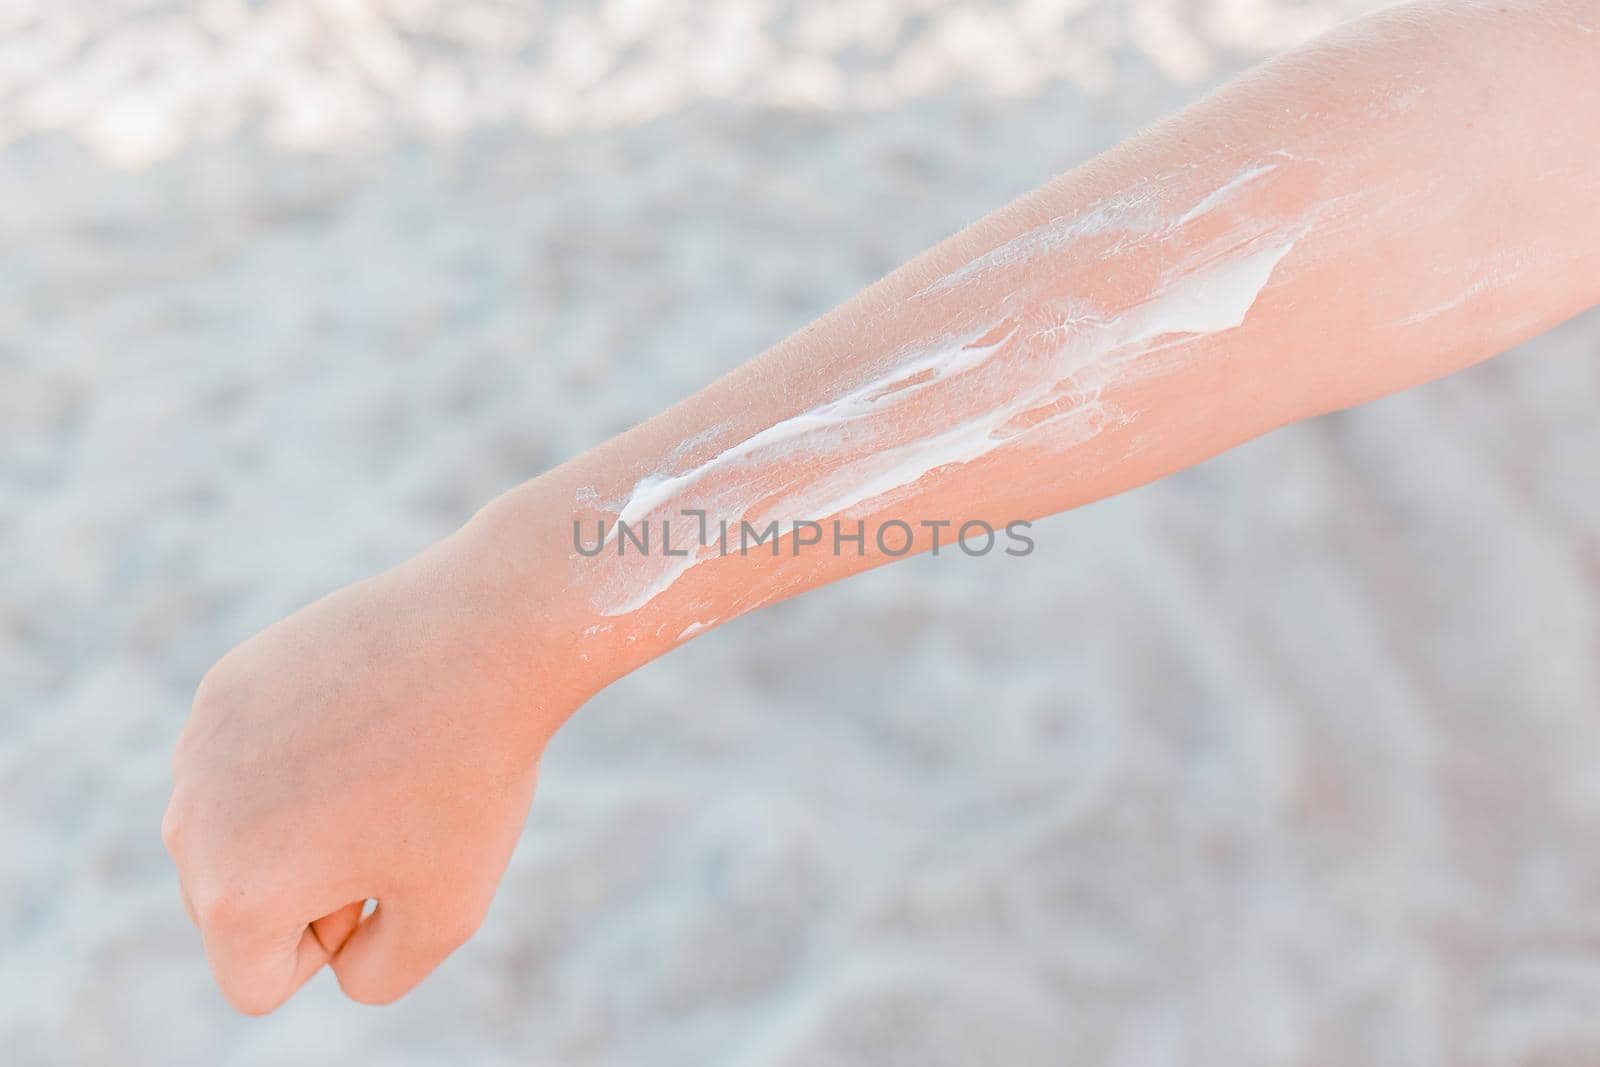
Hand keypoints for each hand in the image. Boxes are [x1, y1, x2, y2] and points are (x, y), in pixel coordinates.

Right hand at [163, 525, 570, 1012]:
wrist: (484, 637)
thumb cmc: (472, 780)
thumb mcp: (447, 914)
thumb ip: (375, 974)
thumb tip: (330, 957)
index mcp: (234, 897)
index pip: (257, 982)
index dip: (337, 944)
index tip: (390, 876)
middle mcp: (191, 824)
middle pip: (235, 905)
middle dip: (309, 884)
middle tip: (391, 813)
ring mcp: (198, 748)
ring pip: (239, 830)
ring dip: (299, 820)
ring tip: (379, 762)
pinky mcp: (223, 687)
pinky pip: (249, 760)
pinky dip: (301, 752)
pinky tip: (362, 711)